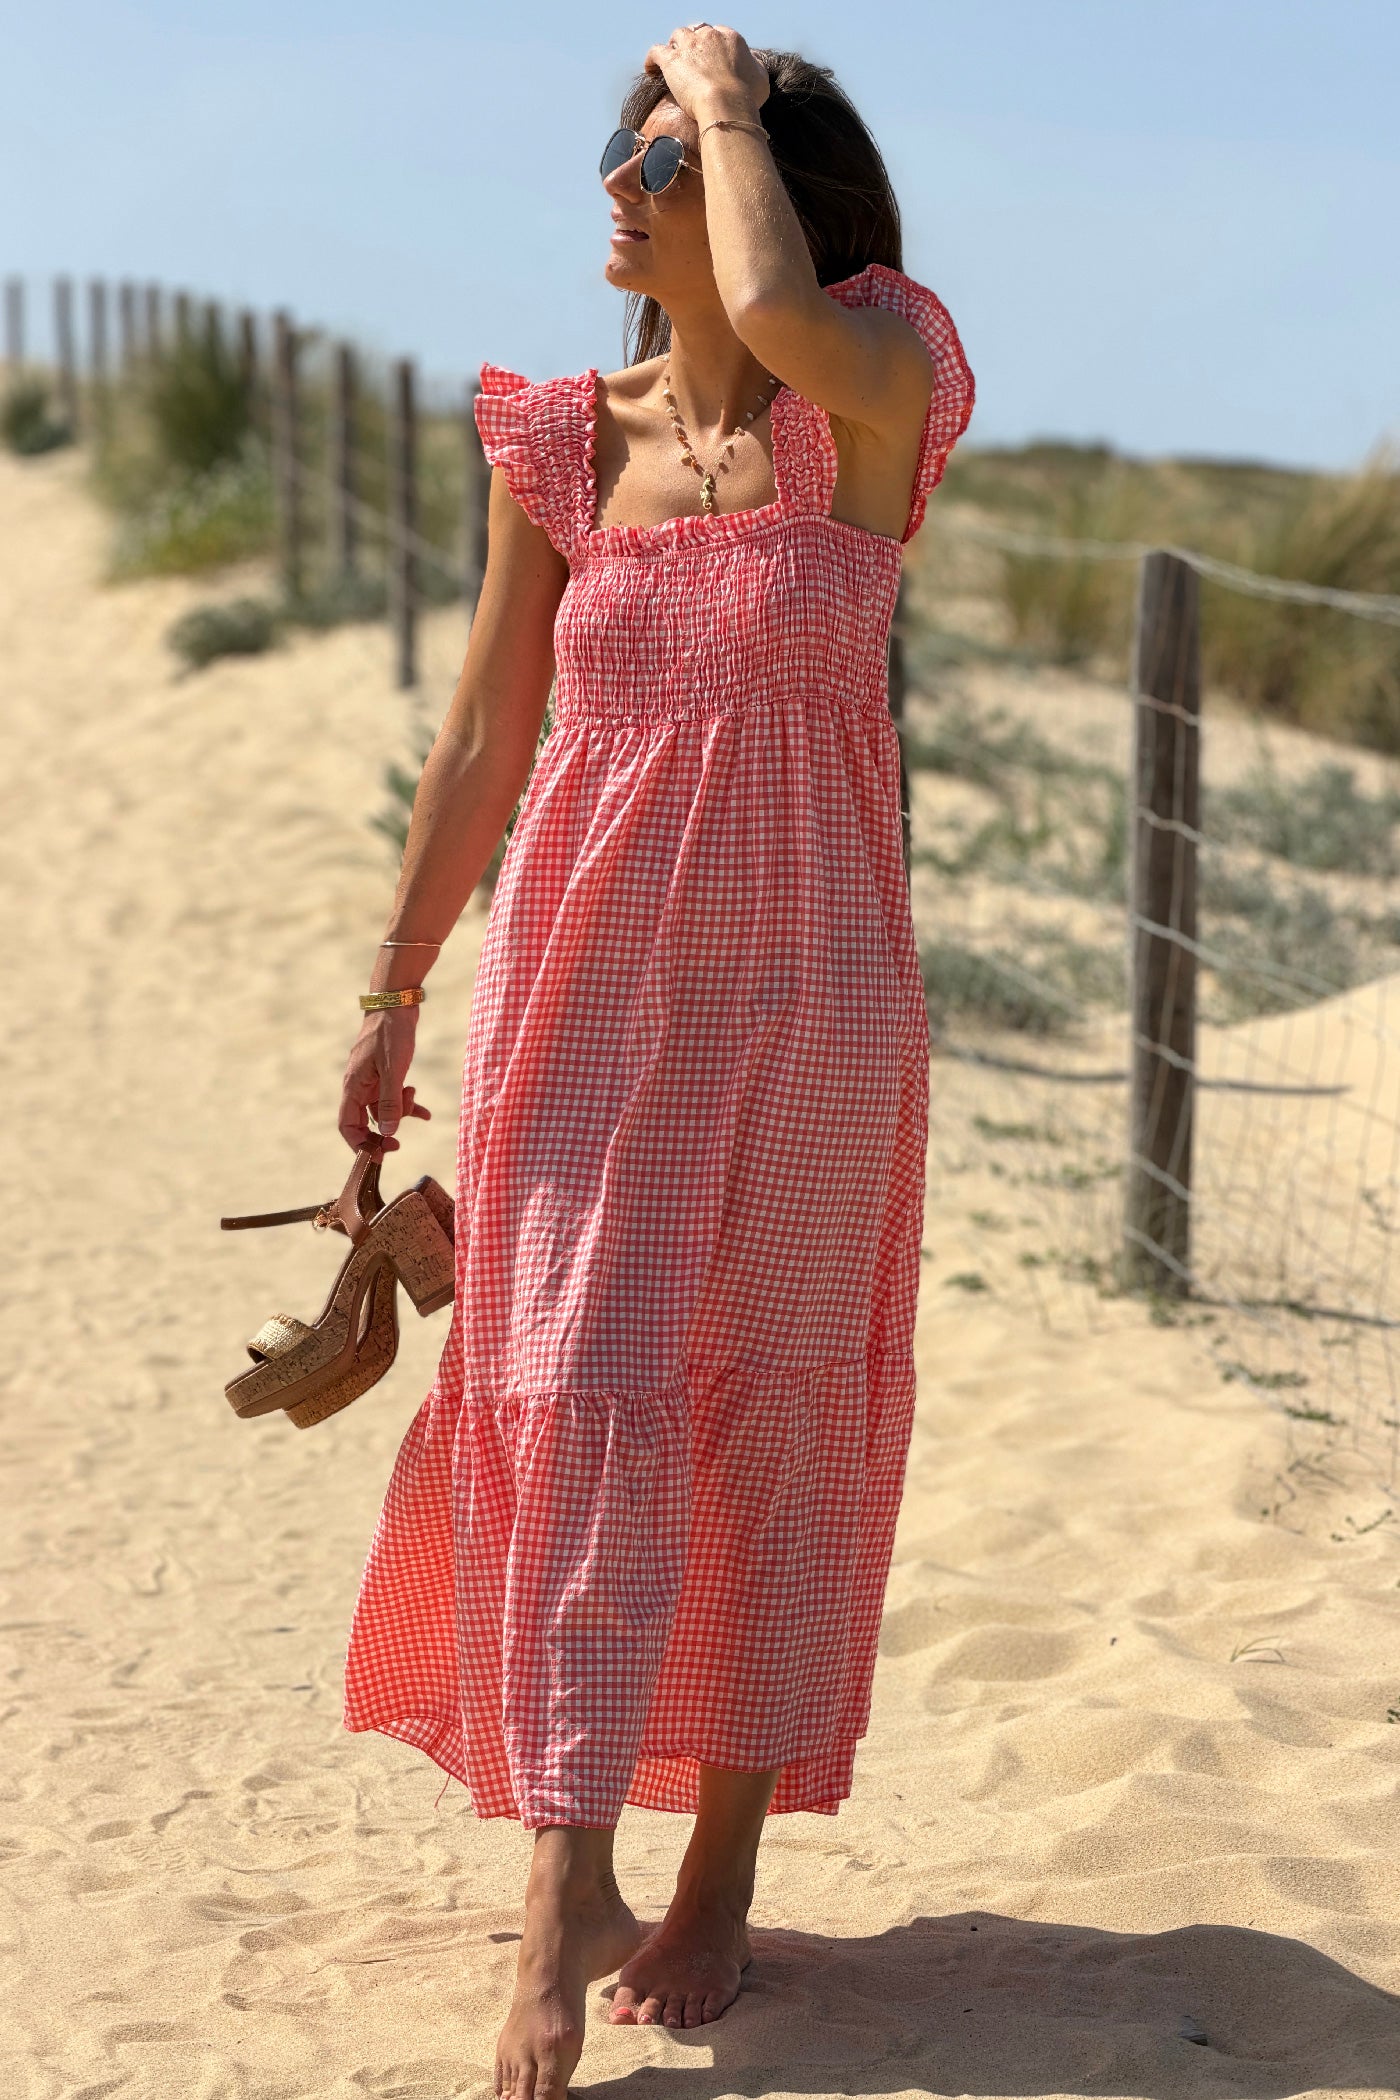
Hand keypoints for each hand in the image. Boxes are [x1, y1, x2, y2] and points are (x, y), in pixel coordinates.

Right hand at [339, 1009, 431, 1156]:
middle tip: (399, 1144)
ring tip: (414, 1098)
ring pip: (382, 1110)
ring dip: (399, 1112)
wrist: (397, 1004)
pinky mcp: (385, 1074)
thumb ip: (390, 1102)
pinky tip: (425, 1113)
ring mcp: (372, 1081)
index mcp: (353, 1086)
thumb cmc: (391, 1033)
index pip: (347, 1125)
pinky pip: (393, 1097)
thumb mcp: (394, 1069)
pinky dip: (407, 1104)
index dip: (359, 1145)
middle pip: (364, 1122)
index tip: (378, 1156)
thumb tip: (388, 1133)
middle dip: (381, 1134)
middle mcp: (359, 1086)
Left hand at [642, 22, 768, 120]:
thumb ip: (755, 65)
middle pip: (697, 31)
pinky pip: (655, 52)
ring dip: (674, 46)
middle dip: (694, 42)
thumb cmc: (747, 97)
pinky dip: (652, 60)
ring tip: (673, 60)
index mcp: (730, 38)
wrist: (726, 104)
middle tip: (691, 58)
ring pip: (677, 36)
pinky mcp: (671, 60)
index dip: (713, 45)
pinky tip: (651, 70)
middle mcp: (709, 36)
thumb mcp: (761, 78)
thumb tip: (752, 61)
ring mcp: (689, 46)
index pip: (718, 33)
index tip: (711, 58)